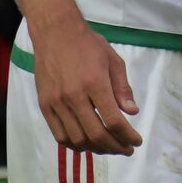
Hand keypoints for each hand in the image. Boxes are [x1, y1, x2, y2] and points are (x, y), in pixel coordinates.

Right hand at [30, 14, 141, 155]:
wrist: (55, 33)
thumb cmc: (88, 44)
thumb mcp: (113, 60)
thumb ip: (123, 88)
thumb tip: (132, 112)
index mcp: (94, 83)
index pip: (113, 120)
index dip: (127, 136)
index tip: (136, 141)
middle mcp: (74, 96)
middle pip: (96, 134)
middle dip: (115, 147)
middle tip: (126, 149)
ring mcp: (57, 103)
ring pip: (77, 139)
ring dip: (96, 149)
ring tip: (109, 147)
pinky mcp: (45, 105)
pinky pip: (59, 135)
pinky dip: (75, 144)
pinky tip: (87, 143)